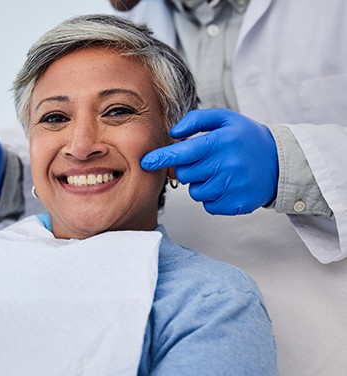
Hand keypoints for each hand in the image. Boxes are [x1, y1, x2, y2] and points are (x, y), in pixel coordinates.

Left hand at [141, 109, 278, 214]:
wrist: (280, 161)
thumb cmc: (246, 138)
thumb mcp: (225, 119)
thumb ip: (196, 120)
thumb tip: (173, 133)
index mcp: (221, 141)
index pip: (183, 152)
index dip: (161, 157)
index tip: (146, 162)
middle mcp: (227, 164)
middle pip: (185, 174)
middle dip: (188, 168)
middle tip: (205, 161)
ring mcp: (233, 186)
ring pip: (195, 191)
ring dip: (201, 183)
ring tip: (219, 172)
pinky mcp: (237, 204)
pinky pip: (208, 205)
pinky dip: (212, 197)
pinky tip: (226, 185)